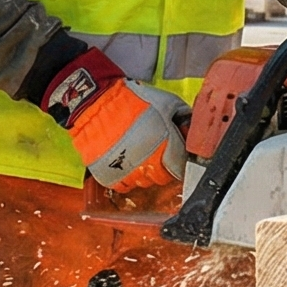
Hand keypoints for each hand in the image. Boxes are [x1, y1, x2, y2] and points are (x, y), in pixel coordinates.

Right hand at [42, 48, 186, 193]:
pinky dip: (124, 179)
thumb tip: (190, 126)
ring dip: (142, 173)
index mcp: (165, 145)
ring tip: (137, 158)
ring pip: (142, 183)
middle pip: (160, 179)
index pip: (179, 168)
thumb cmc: (132, 100)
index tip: (174, 159)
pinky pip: (122, 186)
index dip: (178, 164)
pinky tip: (124, 166)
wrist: (96, 103)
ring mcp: (127, 170)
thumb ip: (181, 116)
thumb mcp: (165, 102)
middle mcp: (148, 161)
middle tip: (155, 157)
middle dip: (161, 169)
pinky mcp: (107, 174)